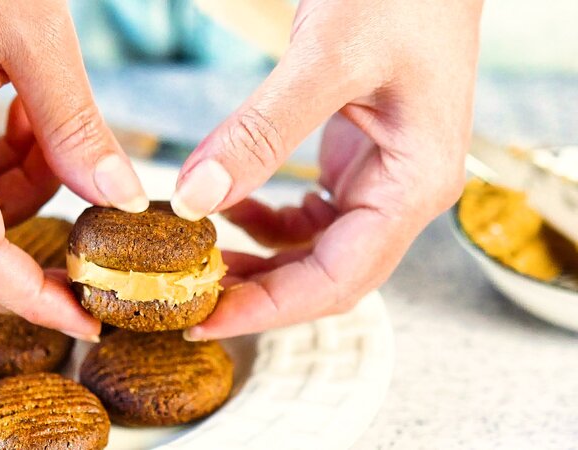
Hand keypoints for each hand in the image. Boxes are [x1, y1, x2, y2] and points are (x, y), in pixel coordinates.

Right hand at [0, 1, 148, 339]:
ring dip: (22, 199)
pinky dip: (6, 169)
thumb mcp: (36, 35)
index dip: (29, 297)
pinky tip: (24, 117)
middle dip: (23, 271)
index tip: (84, 319)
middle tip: (88, 267)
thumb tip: (120, 199)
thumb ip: (75, 125)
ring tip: (52, 136)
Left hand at [176, 0, 482, 339]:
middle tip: (190, 298)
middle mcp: (404, 194)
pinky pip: (311, 215)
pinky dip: (267, 221)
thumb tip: (195, 197)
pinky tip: (232, 206)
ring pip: (316, 251)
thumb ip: (262, 131)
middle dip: (260, 293)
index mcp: (414, 186)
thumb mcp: (329, 59)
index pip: (339, 280)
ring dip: (260, 261)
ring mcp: (382, 181)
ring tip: (202, 259)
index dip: (269, 309)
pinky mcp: (359, 163)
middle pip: (327, 276)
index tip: (206, 319)